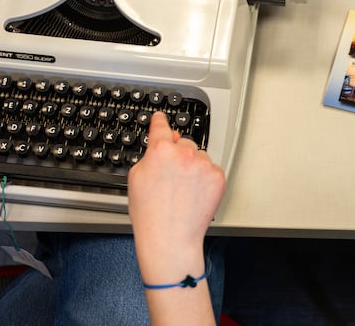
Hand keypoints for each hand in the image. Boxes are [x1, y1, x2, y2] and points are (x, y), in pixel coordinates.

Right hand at [128, 112, 224, 284]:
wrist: (170, 237)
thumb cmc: (150, 213)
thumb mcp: (136, 178)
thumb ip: (150, 155)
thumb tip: (161, 145)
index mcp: (161, 151)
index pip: (161, 126)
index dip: (160, 121)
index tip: (161, 117)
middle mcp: (184, 153)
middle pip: (183, 143)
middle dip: (178, 154)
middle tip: (172, 177)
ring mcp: (203, 164)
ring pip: (199, 156)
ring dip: (193, 166)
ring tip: (183, 190)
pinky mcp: (218, 176)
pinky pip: (211, 170)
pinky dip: (205, 178)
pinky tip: (194, 194)